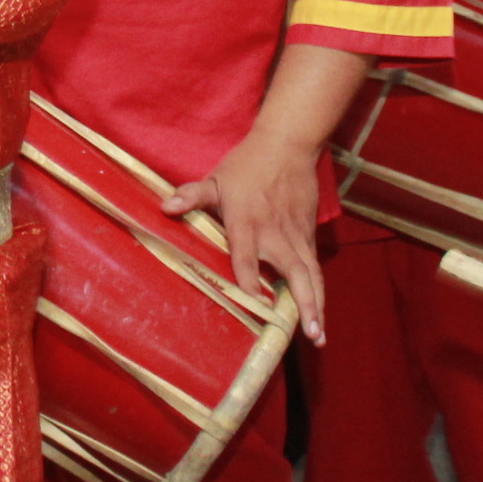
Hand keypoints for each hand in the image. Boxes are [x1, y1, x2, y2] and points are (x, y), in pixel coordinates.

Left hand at [166, 129, 327, 343]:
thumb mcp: (216, 179)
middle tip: (308, 333)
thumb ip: (192, 196)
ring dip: (316, 305)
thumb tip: (164, 208)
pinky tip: (317, 313)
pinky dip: (317, 290)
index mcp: (247, 222)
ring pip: (311, 275)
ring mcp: (296, 236)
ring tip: (318, 336)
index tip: (255, 301)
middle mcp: (275, 234)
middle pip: (294, 272)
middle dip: (302, 304)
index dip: (250, 279)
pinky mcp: (309, 235)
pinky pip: (314, 266)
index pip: (248, 256)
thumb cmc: (247, 166)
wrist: (289, 146)